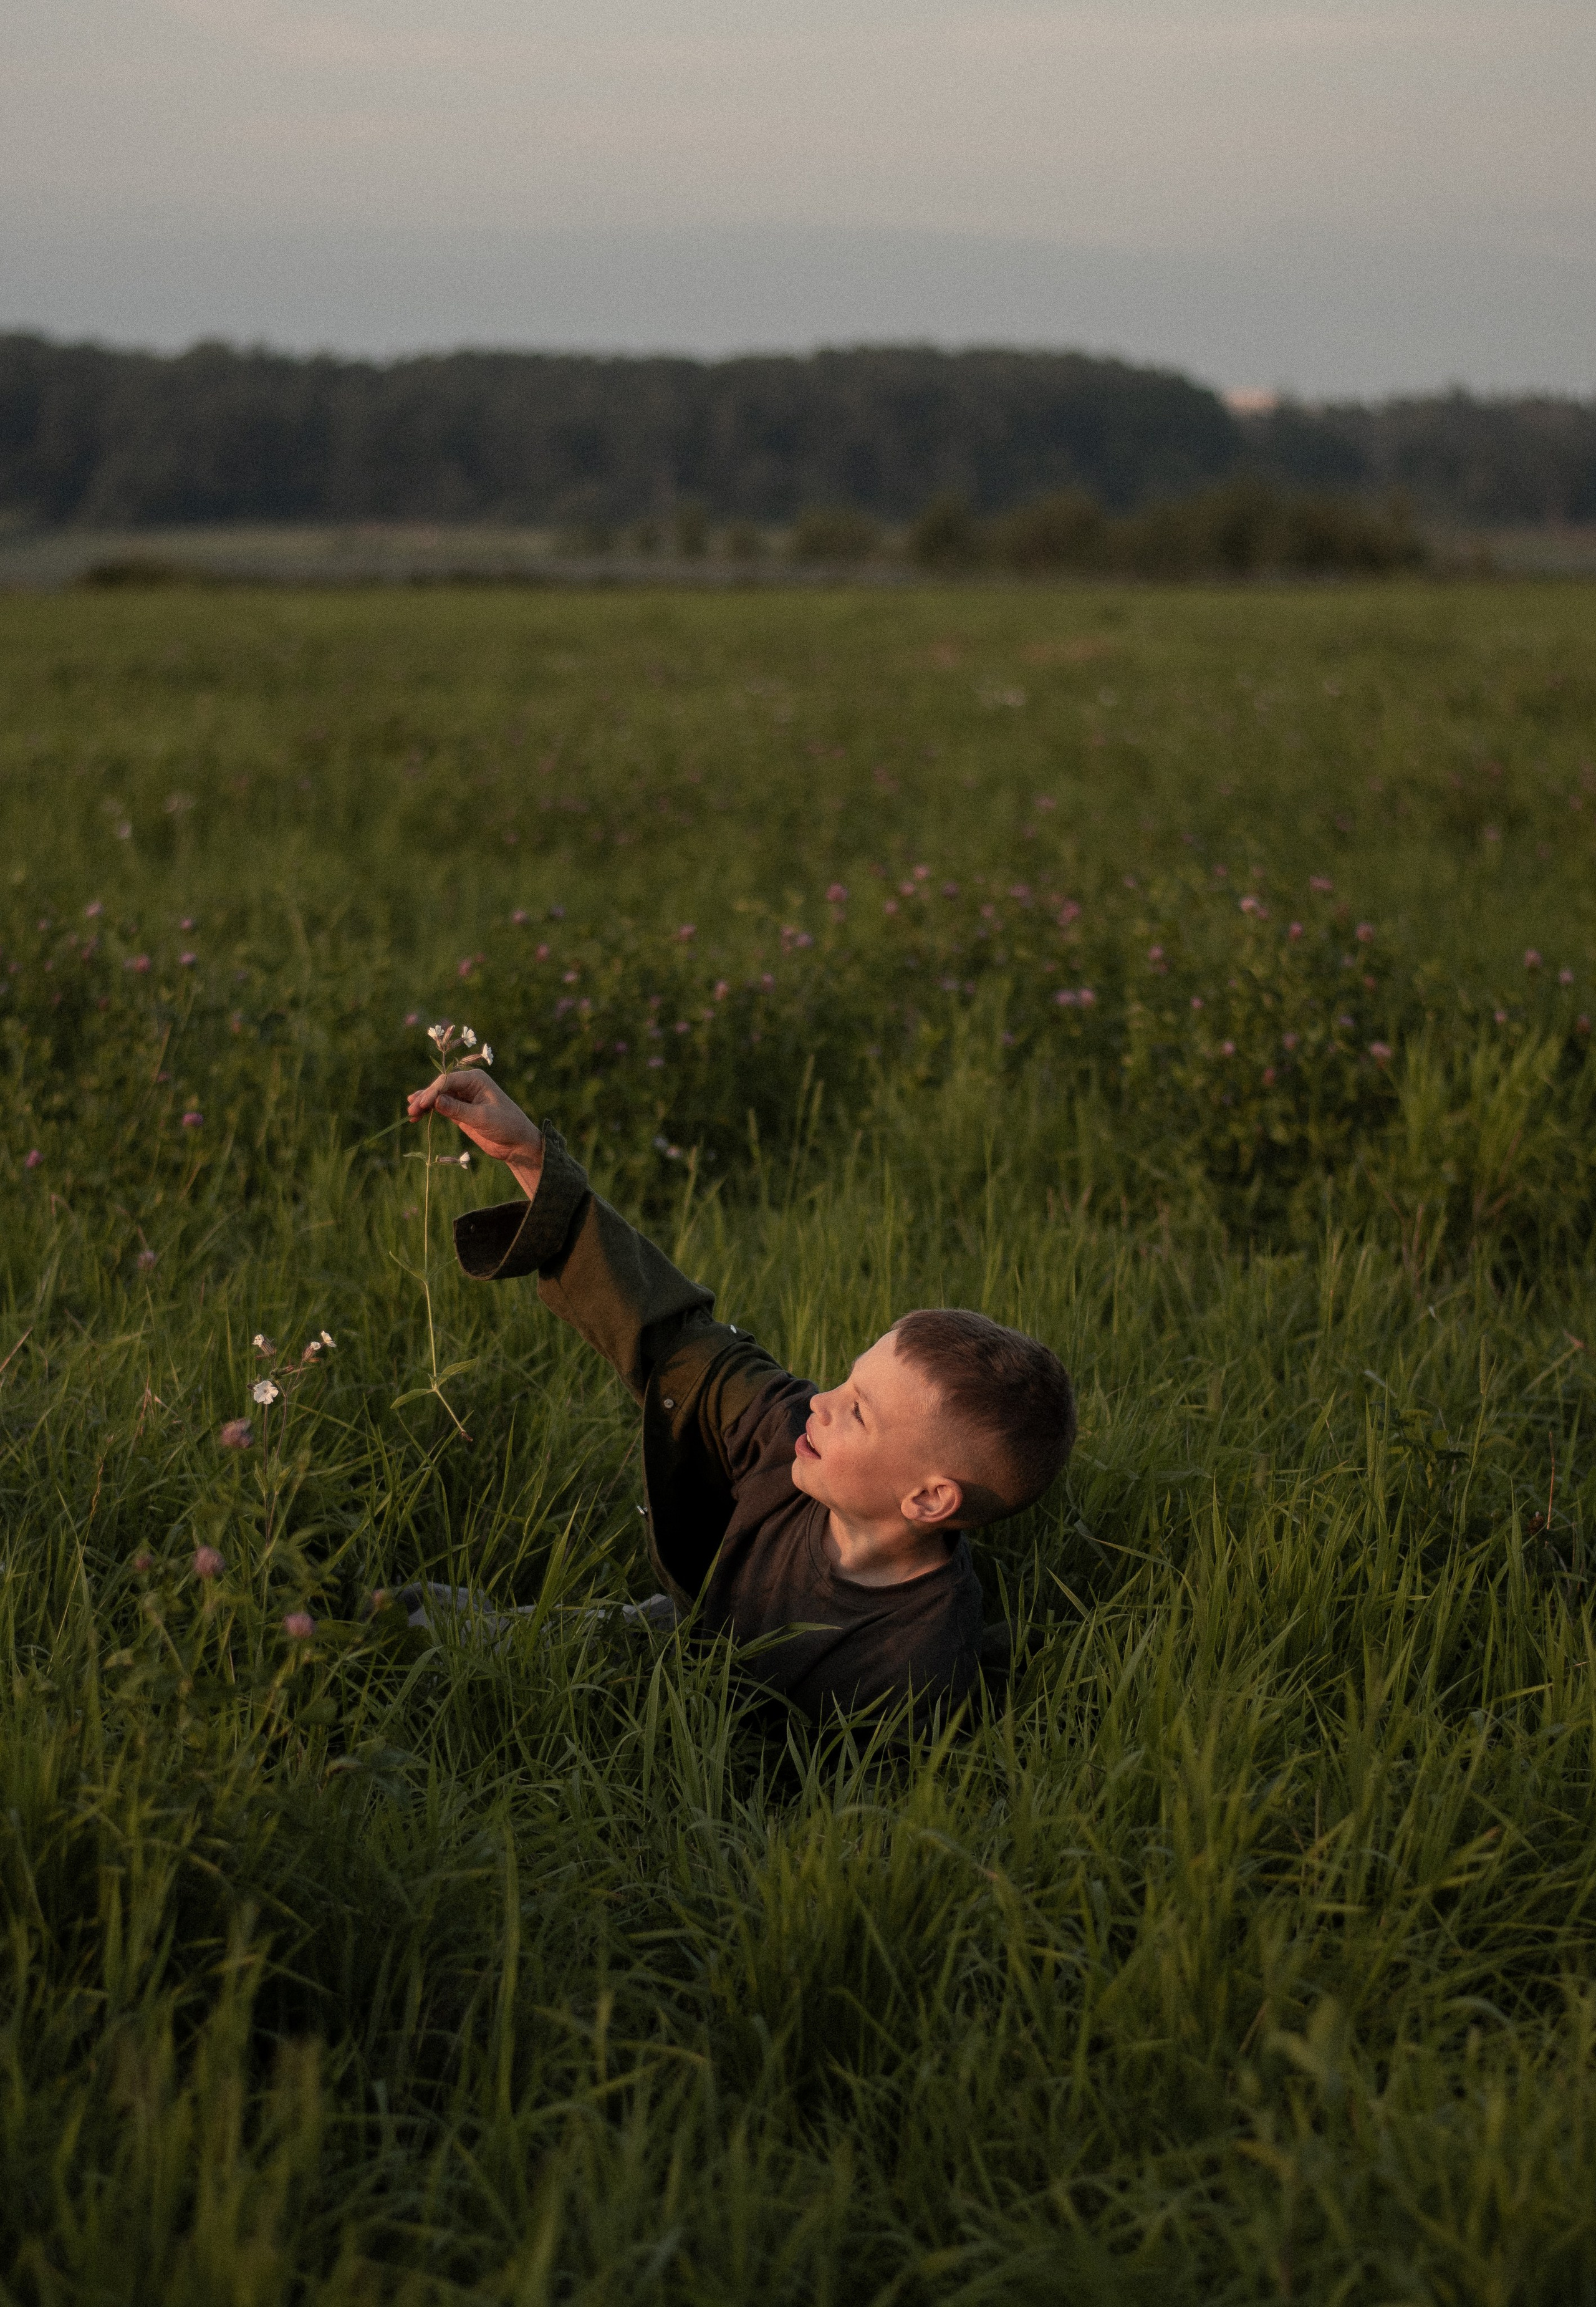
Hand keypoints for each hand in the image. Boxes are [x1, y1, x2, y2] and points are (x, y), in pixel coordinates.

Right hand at [407, 1070, 542, 1181]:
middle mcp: (468, 1085)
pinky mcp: (460, 1111)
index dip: (433, 1092)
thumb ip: (458, 1110)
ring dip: (424, 1104)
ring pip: (437, 1097)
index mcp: (475, 1080)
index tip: (422, 1104)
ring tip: (411, 1115)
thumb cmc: (506, 1125)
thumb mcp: (483, 1117)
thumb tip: (436, 1101)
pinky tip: (418, 1117)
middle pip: (440, 1087)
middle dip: (425, 1098)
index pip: (448, 1081)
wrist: (517, 1143)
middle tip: (411, 1111)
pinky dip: (429, 1111)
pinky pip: (440, 1108)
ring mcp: (462, 1098)